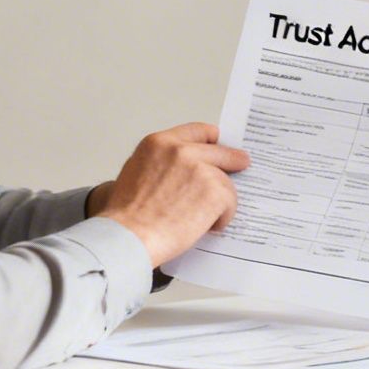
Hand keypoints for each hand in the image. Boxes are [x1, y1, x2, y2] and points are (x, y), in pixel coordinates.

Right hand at [97, 123, 249, 268]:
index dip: (211, 139)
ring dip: (219, 202)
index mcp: (159, 143)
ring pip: (225, 182)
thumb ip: (162, 163)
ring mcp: (201, 169)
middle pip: (220, 151)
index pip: (196, 131)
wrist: (128, 237)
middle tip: (242, 164)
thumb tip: (182, 170)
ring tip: (200, 221)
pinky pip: (230, 203)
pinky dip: (222, 218)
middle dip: (232, 160)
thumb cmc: (127, 215)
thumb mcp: (135, 172)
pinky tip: (206, 227)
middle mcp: (181, 150)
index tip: (219, 142)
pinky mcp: (216, 191)